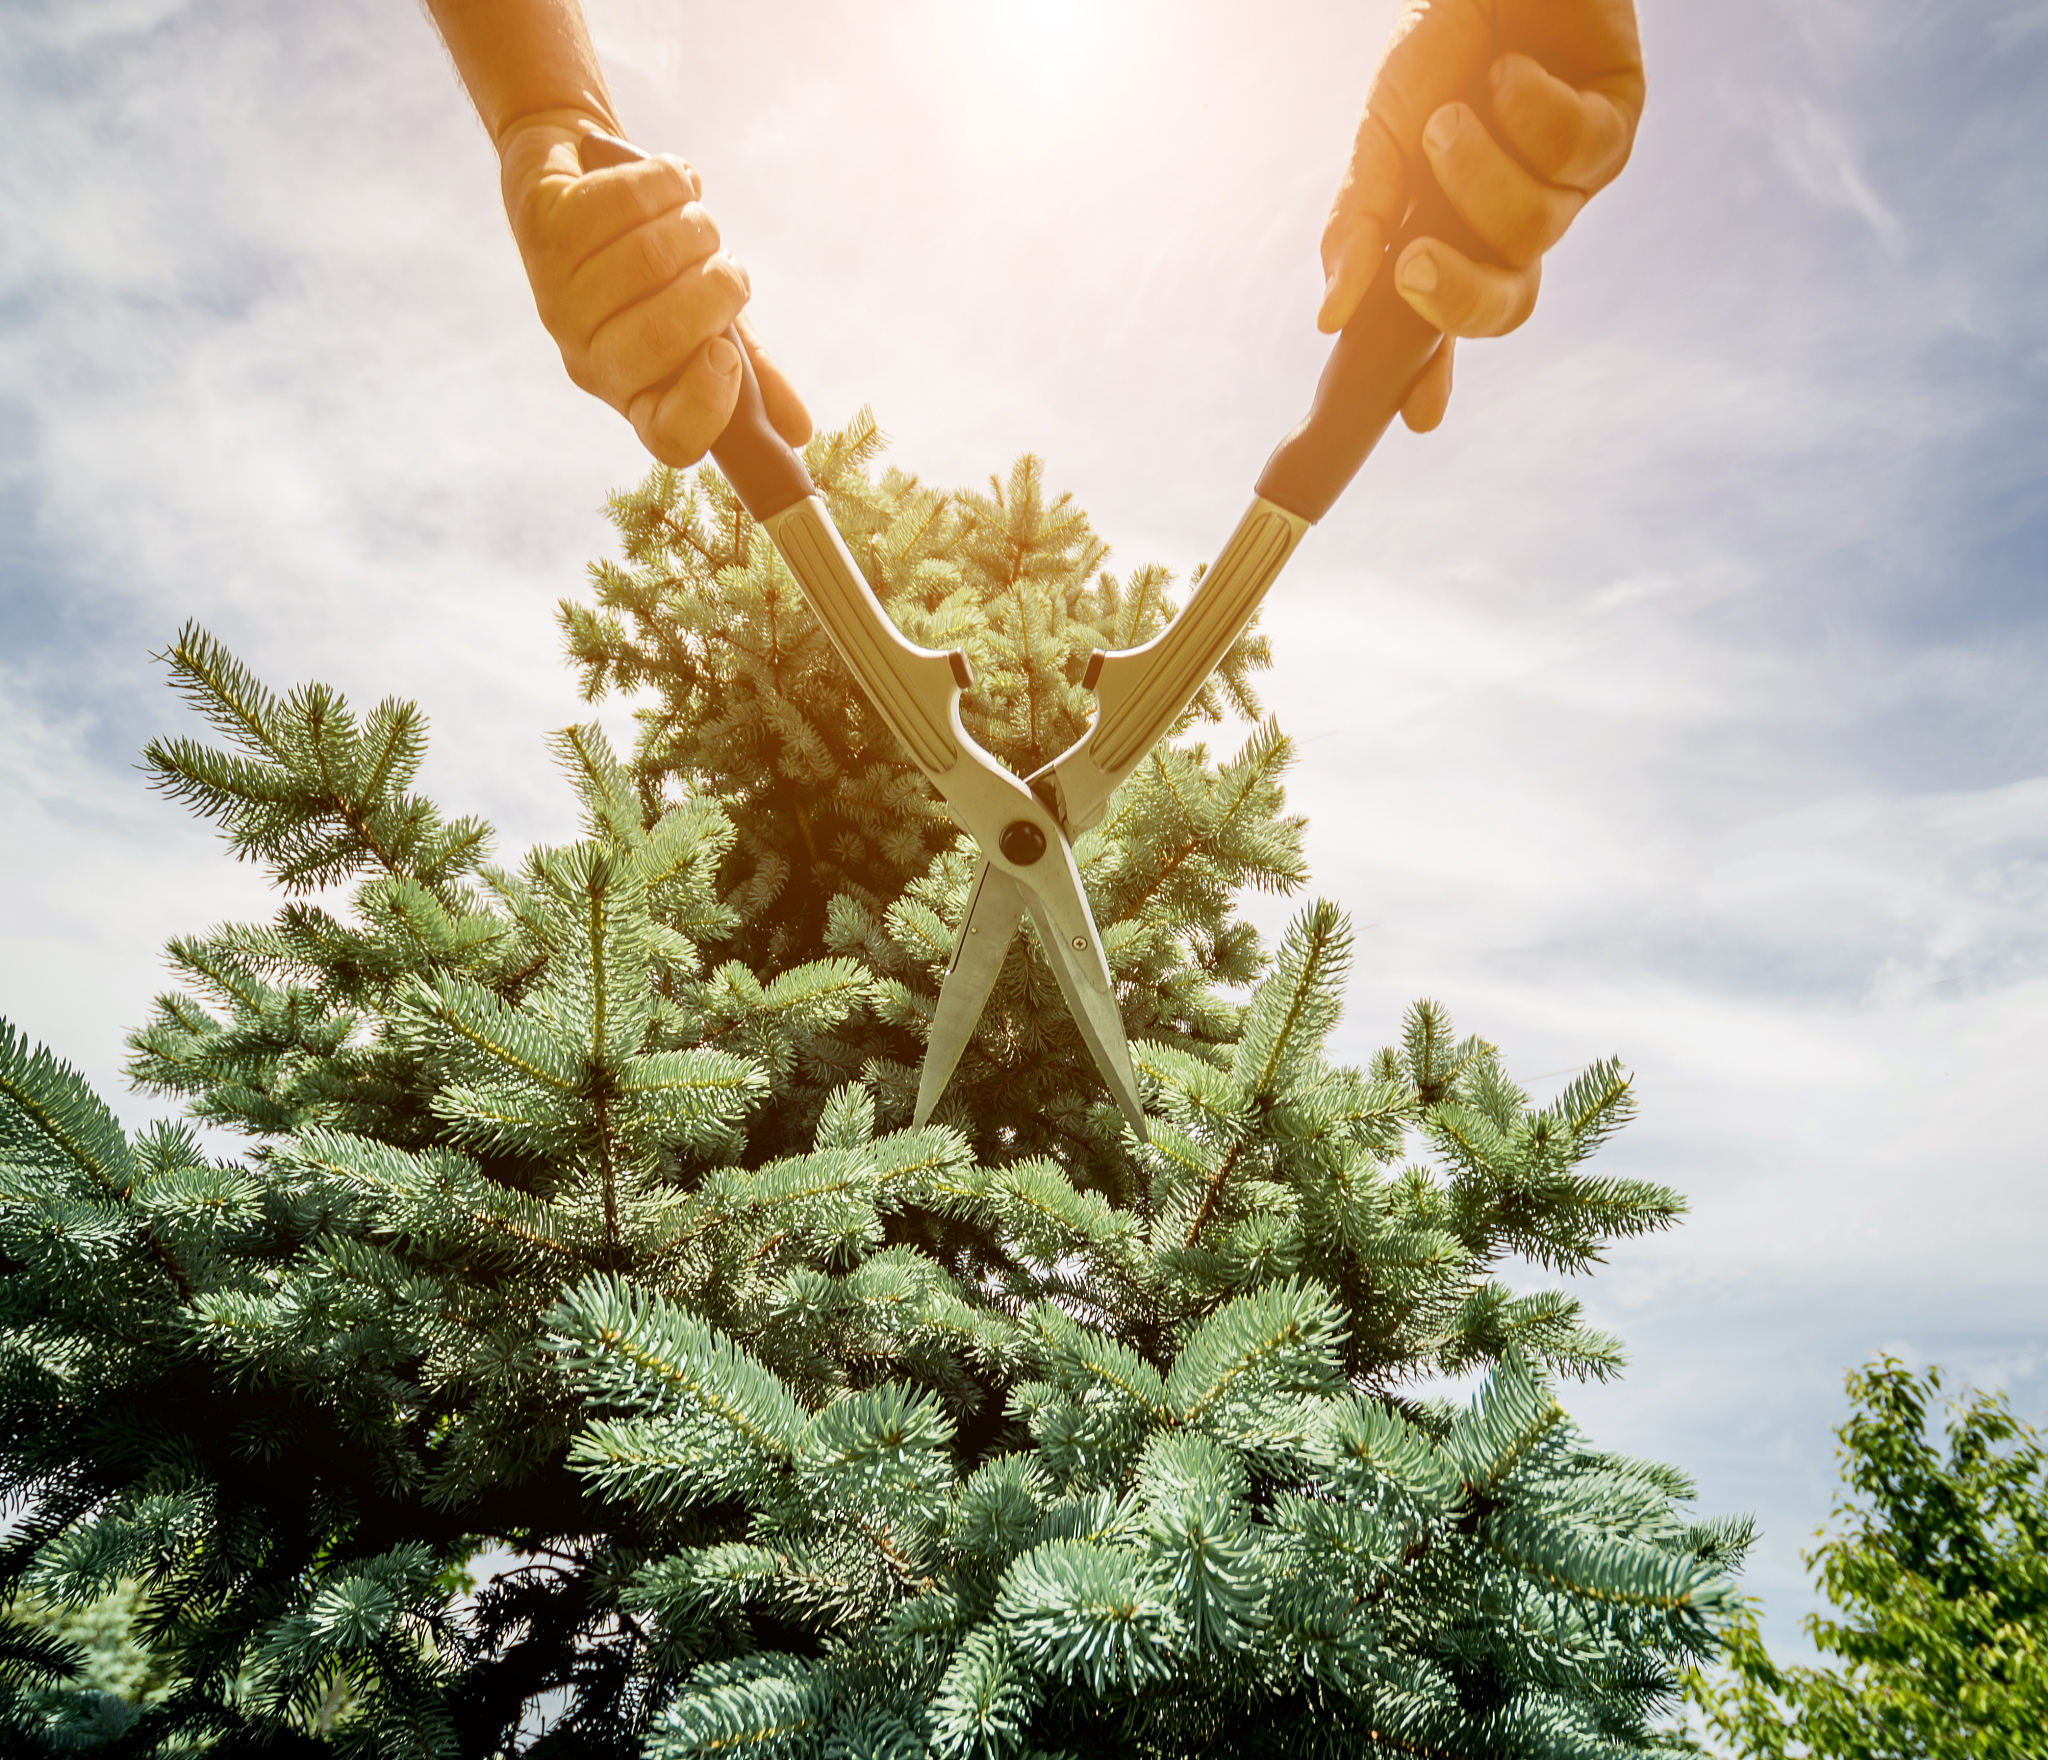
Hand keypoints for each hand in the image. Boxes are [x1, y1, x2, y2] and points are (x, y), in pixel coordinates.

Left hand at [497, 112, 811, 465]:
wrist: (586, 179)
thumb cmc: (658, 272)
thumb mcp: (711, 325)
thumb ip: (753, 373)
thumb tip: (800, 431)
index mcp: (637, 395)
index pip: (670, 436)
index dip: (706, 403)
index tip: (726, 353)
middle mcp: (588, 357)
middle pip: (662, 337)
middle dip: (716, 286)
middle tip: (725, 264)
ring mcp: (558, 296)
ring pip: (648, 259)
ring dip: (695, 224)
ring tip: (696, 216)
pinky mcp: (542, 227)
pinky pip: (625, 203)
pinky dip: (667, 181)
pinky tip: (673, 180)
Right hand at [1318, 0, 1644, 432]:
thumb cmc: (1438, 40)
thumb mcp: (1380, 137)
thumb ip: (1359, 225)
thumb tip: (1331, 318)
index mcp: (1458, 230)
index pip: (1447, 321)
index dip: (1433, 372)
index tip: (1416, 419)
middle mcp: (1518, 218)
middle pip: (1508, 305)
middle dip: (1456, 298)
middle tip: (1409, 265)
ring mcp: (1573, 178)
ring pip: (1533, 229)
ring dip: (1479, 174)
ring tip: (1455, 111)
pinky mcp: (1619, 120)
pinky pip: (1578, 154)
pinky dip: (1531, 112)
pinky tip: (1512, 70)